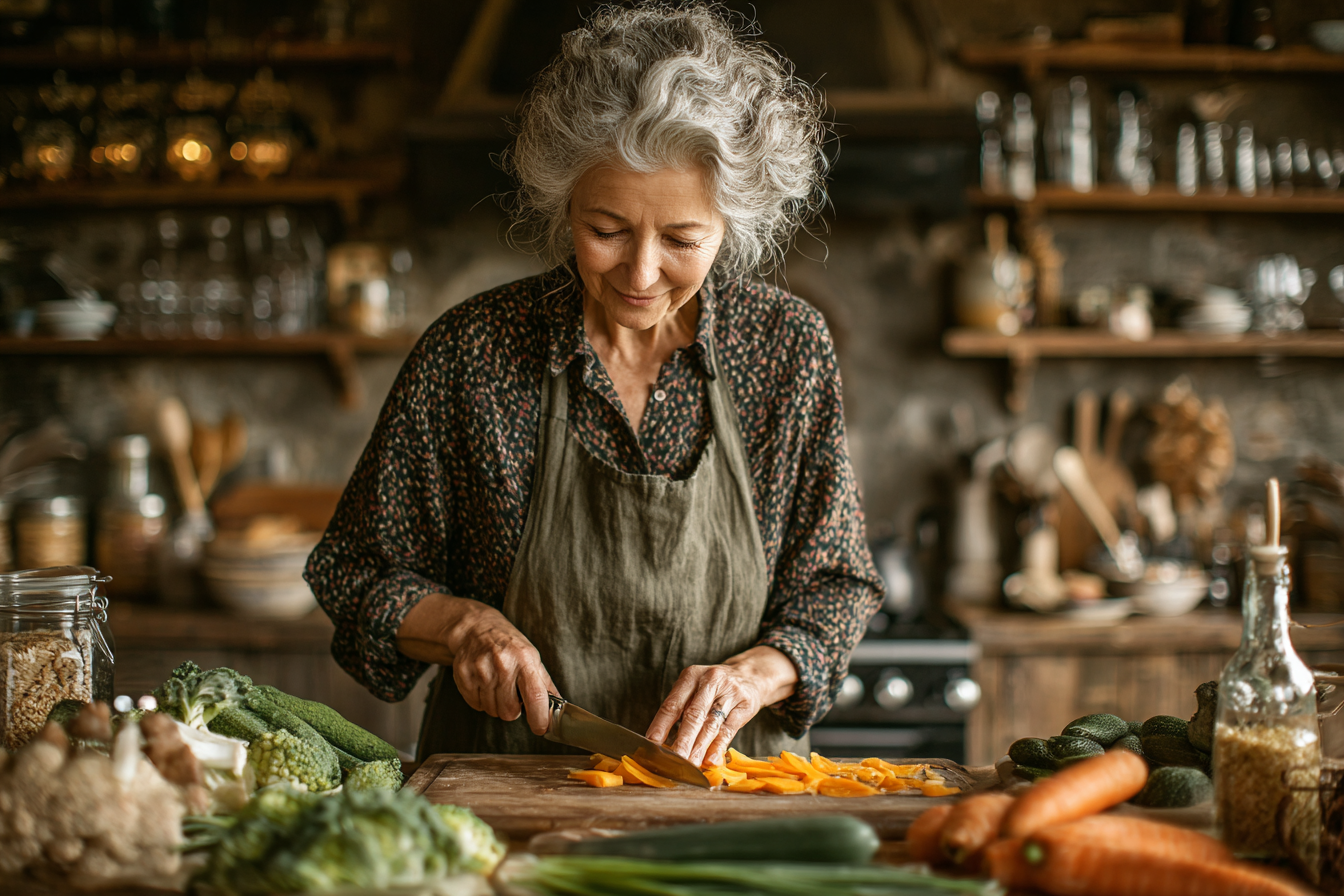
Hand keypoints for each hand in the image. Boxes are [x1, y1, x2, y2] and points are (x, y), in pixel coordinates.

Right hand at [397, 594, 557, 735]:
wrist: (477, 628)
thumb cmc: (509, 645)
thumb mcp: (532, 658)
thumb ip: (545, 685)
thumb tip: (558, 710)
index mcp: (525, 659)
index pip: (535, 696)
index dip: (539, 717)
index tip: (541, 728)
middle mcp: (502, 663)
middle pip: (509, 711)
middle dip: (512, 710)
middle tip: (512, 694)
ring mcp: (480, 669)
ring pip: (492, 710)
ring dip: (496, 705)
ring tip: (497, 686)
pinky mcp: (463, 674)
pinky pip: (475, 705)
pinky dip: (481, 700)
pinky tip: (483, 684)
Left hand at [645, 646, 797, 767]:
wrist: (751, 675)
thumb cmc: (714, 688)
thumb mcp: (695, 689)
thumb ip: (681, 711)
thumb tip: (662, 742)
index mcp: (691, 676)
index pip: (673, 704)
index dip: (661, 725)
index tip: (651, 743)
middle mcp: (710, 681)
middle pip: (693, 715)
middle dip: (682, 740)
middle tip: (672, 760)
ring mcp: (729, 692)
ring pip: (711, 724)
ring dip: (699, 747)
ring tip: (689, 764)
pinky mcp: (745, 705)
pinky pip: (729, 729)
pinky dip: (718, 746)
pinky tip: (711, 760)